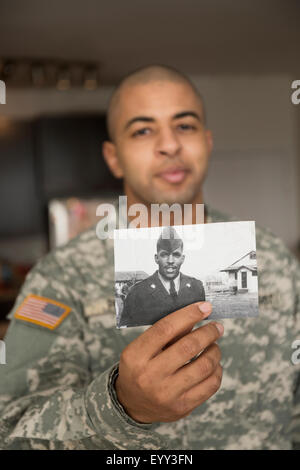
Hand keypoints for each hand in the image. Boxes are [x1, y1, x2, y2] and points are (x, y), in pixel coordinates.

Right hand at [115, 301, 222, 422]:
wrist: (131, 404)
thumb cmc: (139, 368)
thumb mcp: (141, 348)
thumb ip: (166, 333)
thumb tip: (196, 316)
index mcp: (136, 356)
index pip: (165, 329)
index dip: (188, 314)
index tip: (204, 307)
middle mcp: (150, 376)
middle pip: (188, 347)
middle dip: (208, 332)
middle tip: (216, 327)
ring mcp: (167, 394)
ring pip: (204, 366)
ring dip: (214, 351)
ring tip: (214, 345)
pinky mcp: (182, 407)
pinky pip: (210, 385)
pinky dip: (216, 370)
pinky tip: (213, 364)